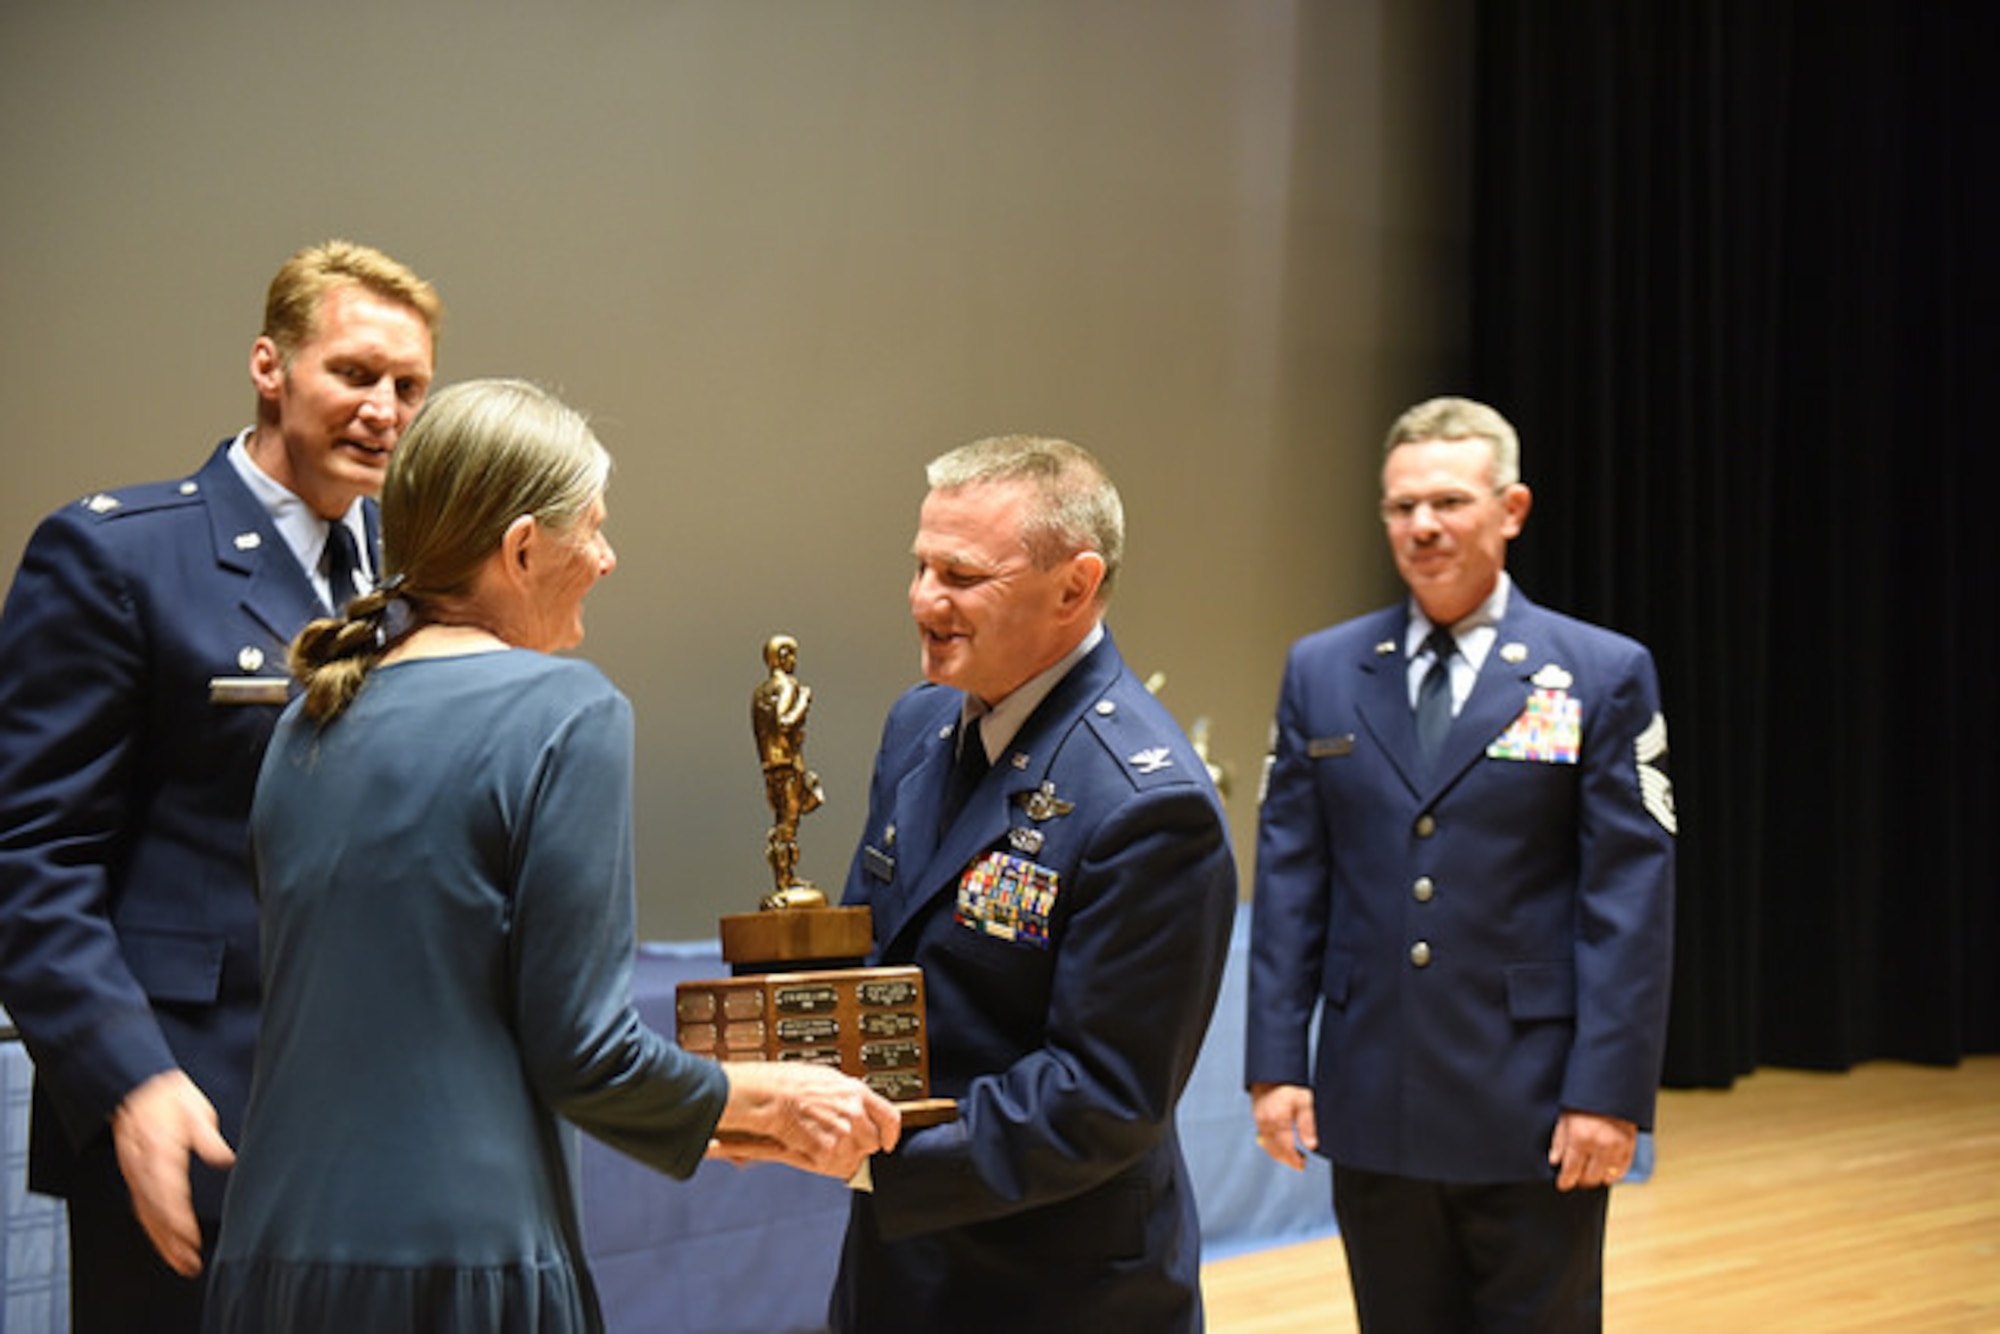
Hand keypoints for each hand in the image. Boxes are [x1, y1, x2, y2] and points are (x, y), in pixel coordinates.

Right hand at [110, 1069, 236, 1276]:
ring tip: (180, 1263)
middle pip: (155, 1210)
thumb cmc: (170, 1098)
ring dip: (162, 1241)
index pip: (167, 1192)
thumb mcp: (195, 1110)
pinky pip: (140, 1206)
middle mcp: (142, 1166)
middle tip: (189, 1263)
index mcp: (159, 1149)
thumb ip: (207, 1137)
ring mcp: (135, 1172)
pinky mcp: (134, 1175)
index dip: (177, 1219)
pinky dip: (151, 1228)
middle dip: (171, 1240)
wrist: (138, 1086)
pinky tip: (164, 1242)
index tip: (190, 1238)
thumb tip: (224, 1158)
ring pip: (146, 1213)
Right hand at [711, 1062, 901, 1180]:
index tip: (887, 1141)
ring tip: (821, 1142)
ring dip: (842, 1156)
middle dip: (859, 1145)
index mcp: (856, 1092)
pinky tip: (811, 1148)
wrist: (768, 1095)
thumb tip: (858, 1111)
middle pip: (872, 1142)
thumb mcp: (828, 1080)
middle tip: (840, 1140)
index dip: (890, 1134)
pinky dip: (825, 1163)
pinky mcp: (826, 1151)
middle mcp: (854, 1113)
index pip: (890, 1118)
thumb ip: (848, 1098)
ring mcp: (841, 1133)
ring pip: (854, 1158)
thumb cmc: (788, 1083)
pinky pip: (835, 1167)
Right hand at [1250, 1082, 1317, 1170]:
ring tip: (1294, 1156)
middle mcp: (1266, 1122)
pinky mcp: (1257, 1121)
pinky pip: (1264, 1140)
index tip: (1302, 1165)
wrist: (1272, 1076)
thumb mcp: (1305, 1101)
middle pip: (1275, 1149)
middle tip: (1300, 1164)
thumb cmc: (1290, 1088)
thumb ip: (1308, 1124)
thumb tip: (1311, 1145)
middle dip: (1288, 1160)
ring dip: (1280, 1155)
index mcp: (1278, 1118)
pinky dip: (1273, 1147)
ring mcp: (1260, 1122)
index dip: (1294, 1159)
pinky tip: (1282, 1148)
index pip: (1285, 1147)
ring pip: (1268, 1146)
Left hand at [1548, 1109, 1637, 1190]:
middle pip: (1589, 1178)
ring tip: (1589, 1169)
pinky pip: (1622, 1171)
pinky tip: (1604, 1168)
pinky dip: (1612, 1173)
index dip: (1565, 1181)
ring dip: (1596, 1176)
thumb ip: (1559, 1141)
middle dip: (1579, 1179)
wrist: (1610, 1087)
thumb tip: (1555, 1161)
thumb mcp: (1565, 1116)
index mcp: (1580, 1137)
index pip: (1571, 1171)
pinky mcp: (1630, 1147)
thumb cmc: (1584, 1100)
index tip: (1562, 1184)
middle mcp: (1600, 1146)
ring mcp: (1617, 1147)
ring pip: (1606, 1177)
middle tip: (1575, 1175)